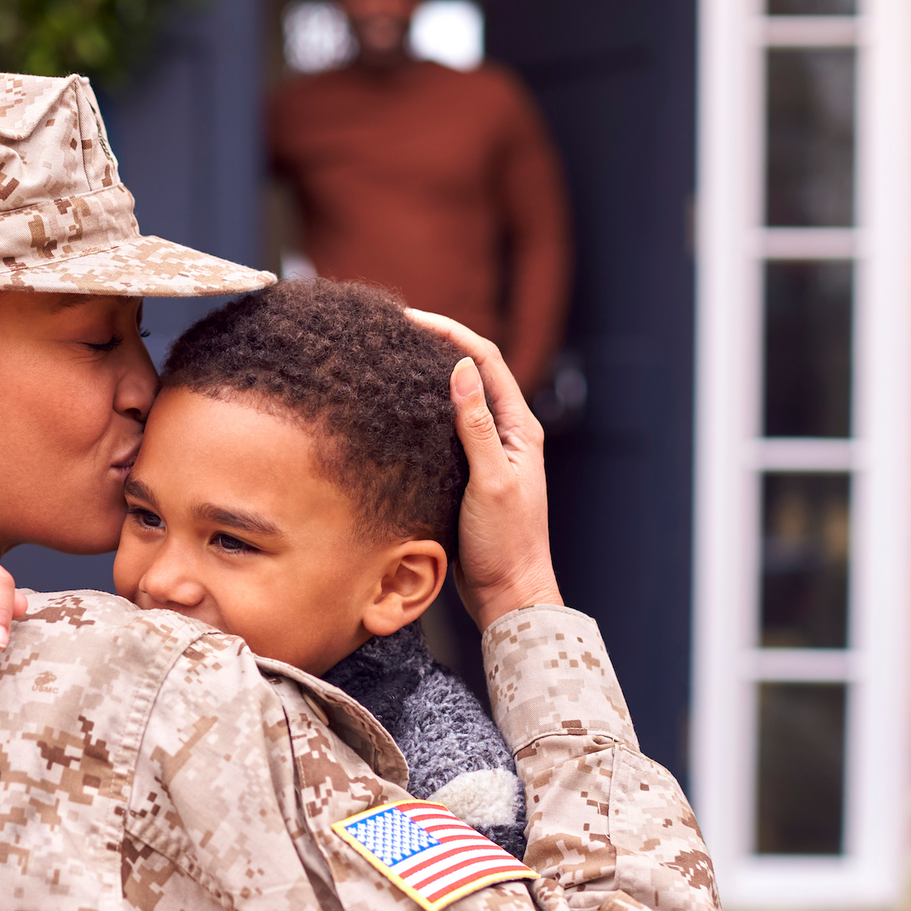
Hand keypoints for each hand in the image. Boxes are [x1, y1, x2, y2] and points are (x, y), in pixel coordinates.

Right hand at [408, 310, 563, 628]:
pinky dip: (423, 411)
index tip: (411, 319)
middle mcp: (506, 433)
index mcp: (520, 428)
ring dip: (427, 376)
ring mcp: (488, 452)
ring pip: (457, 399)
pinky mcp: (469, 472)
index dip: (451, 333)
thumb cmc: (506, 543)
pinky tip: (397, 410)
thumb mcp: (491, 482)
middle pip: (471, 372)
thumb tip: (461, 369)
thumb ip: (477, 427)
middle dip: (436, 345)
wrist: (508, 592)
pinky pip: (446, 429)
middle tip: (393, 331)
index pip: (486, 361)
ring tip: (390, 360)